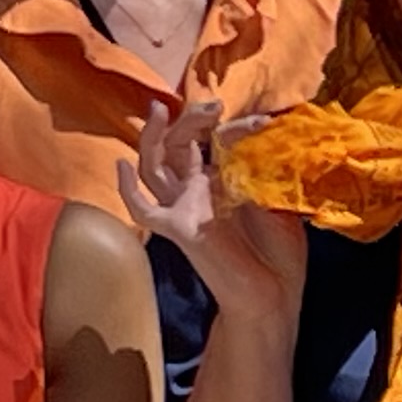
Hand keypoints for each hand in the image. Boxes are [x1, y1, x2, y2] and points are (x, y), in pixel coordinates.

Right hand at [115, 96, 306, 321]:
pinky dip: (127, 190)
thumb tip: (269, 135)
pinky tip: (121, 164)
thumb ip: (266, 170)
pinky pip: (143, 211)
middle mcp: (197, 192)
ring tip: (160, 110)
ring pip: (153, 167)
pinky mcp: (180, 229)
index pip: (213, 141)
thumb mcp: (279, 200)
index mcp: (220, 183)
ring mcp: (185, 209)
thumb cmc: (280, 254)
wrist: (275, 296)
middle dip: (189, 120)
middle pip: (176, 145)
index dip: (235, 127)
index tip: (264, 122)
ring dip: (155, 137)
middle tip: (212, 105)